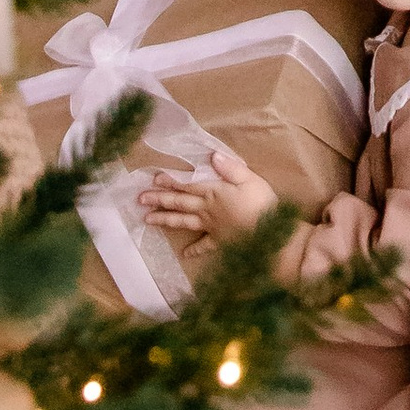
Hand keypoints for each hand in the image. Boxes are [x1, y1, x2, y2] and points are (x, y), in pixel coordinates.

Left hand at [139, 142, 276, 243]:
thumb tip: (212, 156)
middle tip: (140, 200)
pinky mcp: (220, 241)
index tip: (154, 180)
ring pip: (184, 222)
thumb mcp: (249, 179)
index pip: (187, 185)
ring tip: (147, 220)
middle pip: (179, 203)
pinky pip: (204, 245)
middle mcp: (207, 209)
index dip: (170, 182)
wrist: (269, 236)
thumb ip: (230, 168)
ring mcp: (211, 226)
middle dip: (159, 200)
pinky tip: (184, 254)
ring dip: (165, 220)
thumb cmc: (261, 204)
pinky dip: (194, 250)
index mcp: (213, 192)